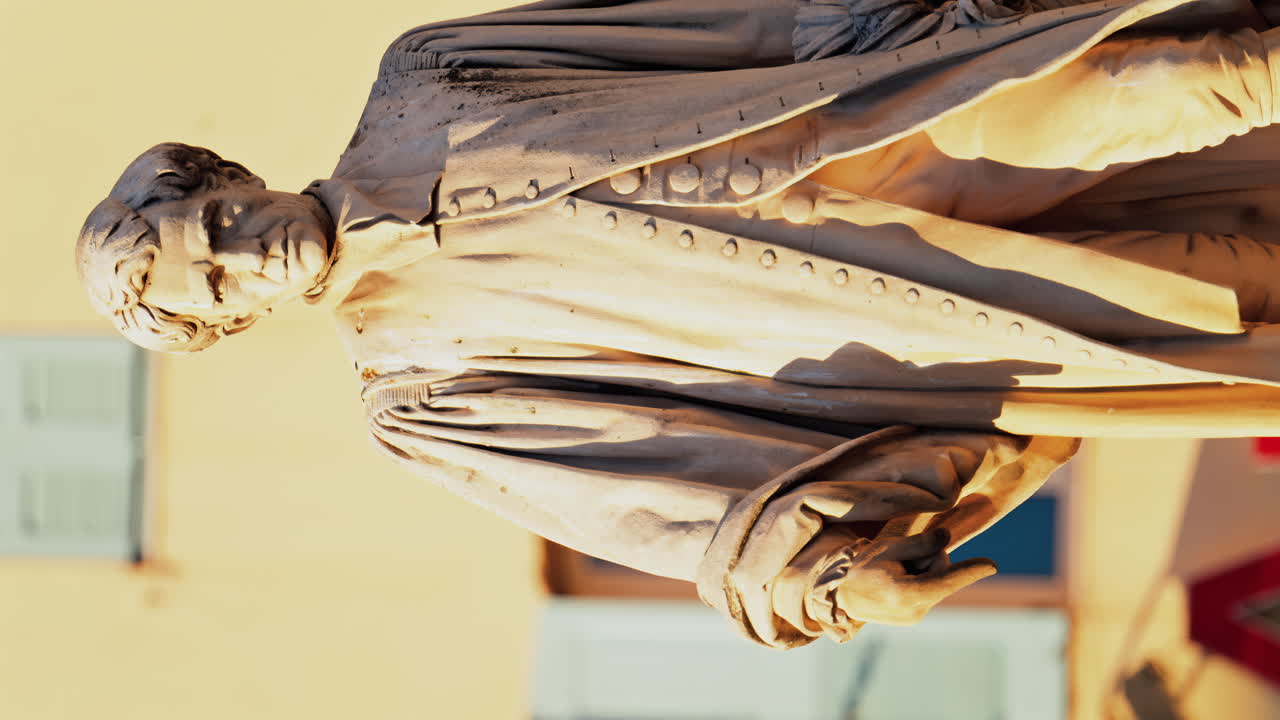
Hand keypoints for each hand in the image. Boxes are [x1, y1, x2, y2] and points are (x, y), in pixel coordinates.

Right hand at [785, 526, 995, 638]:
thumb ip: (920, 542)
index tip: (993, 564)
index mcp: (906, 594)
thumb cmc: (859, 568)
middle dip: (930, 558)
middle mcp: (914, 611)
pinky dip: (918, 580)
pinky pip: (928, 591)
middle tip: (899, 555)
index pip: (946, 579)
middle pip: (941, 573)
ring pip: (936, 582)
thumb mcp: (887, 548)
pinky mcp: (913, 618)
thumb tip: (947, 537)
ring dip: (922, 569)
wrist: (837, 596)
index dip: (971, 571)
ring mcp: (914, 618)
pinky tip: (894, 579)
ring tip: (892, 569)